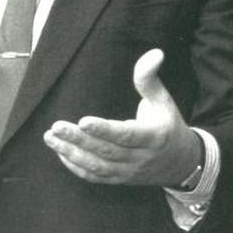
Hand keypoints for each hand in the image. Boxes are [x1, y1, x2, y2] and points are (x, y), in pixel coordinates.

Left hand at [43, 49, 201, 186]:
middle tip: (56, 127)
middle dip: (79, 139)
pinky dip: (76, 167)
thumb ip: (151, 78)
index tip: (83, 121)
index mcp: (154, 136)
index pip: (126, 135)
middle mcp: (141, 157)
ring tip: (50, 137)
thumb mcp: (164, 100)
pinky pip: (95, 177)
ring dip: (72, 153)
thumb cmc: (169, 125)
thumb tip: (155, 52)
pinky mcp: (120, 179)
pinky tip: (61, 152)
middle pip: (106, 151)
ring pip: (97, 167)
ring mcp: (129, 172)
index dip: (105, 129)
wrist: (181, 163)